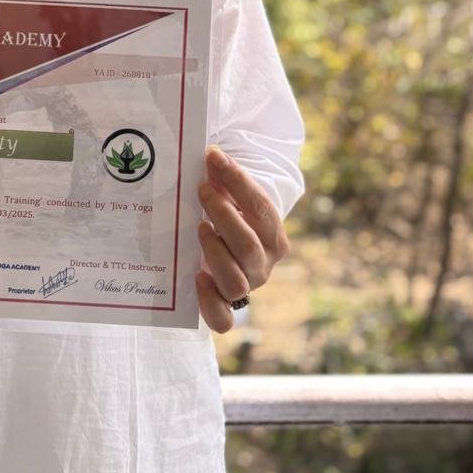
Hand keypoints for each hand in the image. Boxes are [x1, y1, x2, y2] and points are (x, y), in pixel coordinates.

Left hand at [195, 146, 289, 333]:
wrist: (235, 256)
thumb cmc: (231, 220)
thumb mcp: (232, 200)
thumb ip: (223, 180)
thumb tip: (211, 154)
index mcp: (273, 235)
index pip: (261, 207)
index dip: (238, 181)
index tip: (213, 157)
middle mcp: (264, 264)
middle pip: (248, 246)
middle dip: (224, 215)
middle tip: (202, 191)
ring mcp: (247, 287)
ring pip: (236, 283)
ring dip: (215, 253)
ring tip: (200, 228)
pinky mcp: (227, 308)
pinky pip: (223, 319)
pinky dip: (210, 303)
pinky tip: (198, 278)